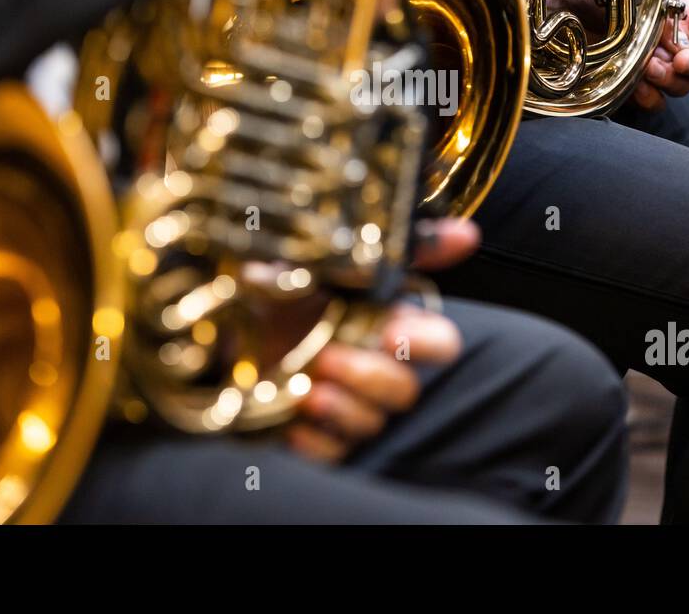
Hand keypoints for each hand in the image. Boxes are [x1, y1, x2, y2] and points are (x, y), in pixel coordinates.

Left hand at [287, 218, 474, 461]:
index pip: (441, 345)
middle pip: (405, 391)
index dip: (427, 344)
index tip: (394, 333)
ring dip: (341, 408)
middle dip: (369, 376)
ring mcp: (349, 406)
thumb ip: (398, 250)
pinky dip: (314, 439)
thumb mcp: (330, 259)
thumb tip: (467, 235)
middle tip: (329, 355)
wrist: (222, 323)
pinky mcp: (318, 437)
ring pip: (372, 424)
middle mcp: (376, 368)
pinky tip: (292, 415)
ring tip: (306, 387)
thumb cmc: (281, 291)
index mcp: (388, 325)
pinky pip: (334, 453)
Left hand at [631, 0, 688, 111]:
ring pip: (682, 85)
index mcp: (680, 15)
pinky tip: (636, 85)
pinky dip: (649, 96)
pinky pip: (655, 101)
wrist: (564, 22)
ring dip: (669, 79)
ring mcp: (657, 67)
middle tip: (681, 62)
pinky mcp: (636, 88)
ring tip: (649, 67)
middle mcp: (673, 43)